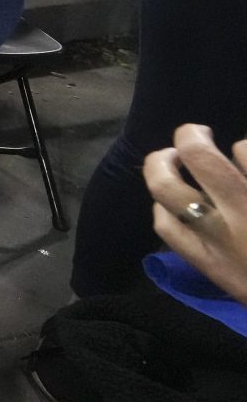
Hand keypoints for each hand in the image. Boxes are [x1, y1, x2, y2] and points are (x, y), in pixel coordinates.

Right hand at [145, 123, 246, 304]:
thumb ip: (230, 258)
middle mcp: (223, 230)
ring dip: (229, 149)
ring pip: (206, 157)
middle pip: (165, 179)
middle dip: (174, 151)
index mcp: (217, 263)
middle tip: (192, 138)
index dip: (163, 199)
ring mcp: (245, 204)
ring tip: (245, 151)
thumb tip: (212, 218)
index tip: (177, 189)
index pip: (164, 222)